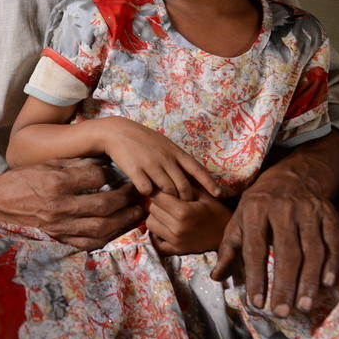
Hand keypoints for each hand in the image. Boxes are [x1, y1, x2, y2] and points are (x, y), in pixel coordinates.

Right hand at [0, 160, 144, 249]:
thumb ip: (75, 163)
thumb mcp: (47, 163)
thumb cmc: (23, 179)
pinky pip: (90, 242)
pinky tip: (120, 229)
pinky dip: (109, 237)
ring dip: (125, 221)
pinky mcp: (60, 239)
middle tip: (140, 193)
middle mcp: (59, 206)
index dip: (112, 174)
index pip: (96, 178)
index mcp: (56, 182)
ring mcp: (60, 226)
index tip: (120, 172)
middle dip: (127, 199)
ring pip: (102, 227)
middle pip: (104, 206)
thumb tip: (103, 161)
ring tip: (138, 212)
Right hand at [97, 117, 221, 200]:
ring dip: (168, 199)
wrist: (118, 132)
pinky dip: (149, 195)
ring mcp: (151, 165)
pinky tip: (147, 193)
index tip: (219, 195)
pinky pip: (147, 190)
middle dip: (186, 199)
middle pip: (183, 186)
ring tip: (166, 203)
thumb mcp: (164, 144)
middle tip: (185, 206)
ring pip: (167, 190)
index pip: (197, 169)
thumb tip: (192, 174)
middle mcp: (166, 159)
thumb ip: (177, 158)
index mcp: (175, 152)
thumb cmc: (143, 140)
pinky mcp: (136, 170)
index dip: (209, 183)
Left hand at [144, 190, 232, 255]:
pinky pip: (155, 242)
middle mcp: (177, 227)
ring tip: (166, 214)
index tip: (163, 189)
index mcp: (183, 211)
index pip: (157, 197)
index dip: (159, 190)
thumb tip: (164, 177)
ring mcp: (175, 241)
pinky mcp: (176, 250)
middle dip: (157, 203)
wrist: (227, 234)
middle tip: (166, 201)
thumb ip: (183, 186)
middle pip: (152, 209)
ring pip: (150, 223)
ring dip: (156, 217)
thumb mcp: (203, 194)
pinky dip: (157, 234)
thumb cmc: (216, 211)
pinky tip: (165, 227)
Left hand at [210, 173, 338, 315]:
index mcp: (255, 210)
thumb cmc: (260, 204)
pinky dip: (333, 263)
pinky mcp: (329, 214)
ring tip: (304, 306)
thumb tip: (216, 277)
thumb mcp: (239, 220)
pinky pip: (334, 241)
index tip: (257, 303)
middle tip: (282, 312)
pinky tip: (328, 284)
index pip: (255, 248)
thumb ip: (229, 249)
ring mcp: (309, 211)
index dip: (256, 277)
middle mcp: (283, 209)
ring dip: (309, 280)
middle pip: (287, 252)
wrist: (294, 175)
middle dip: (284, 285)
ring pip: (312, 250)